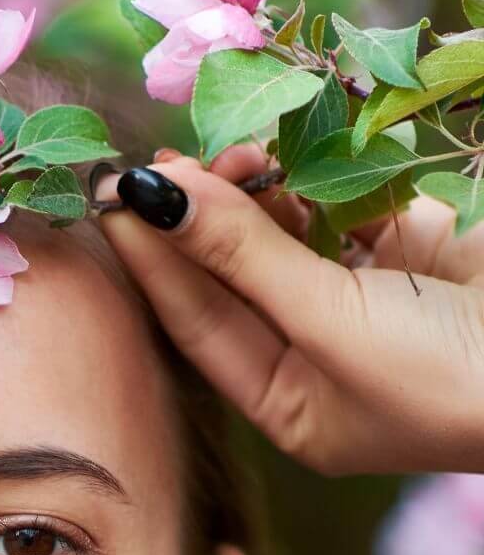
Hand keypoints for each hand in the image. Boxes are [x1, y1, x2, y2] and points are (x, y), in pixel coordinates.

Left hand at [96, 143, 483, 476]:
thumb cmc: (443, 376)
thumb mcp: (332, 324)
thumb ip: (245, 257)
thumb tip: (157, 198)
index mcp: (289, 404)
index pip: (196, 326)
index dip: (153, 263)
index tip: (111, 199)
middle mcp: (316, 354)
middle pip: (230, 277)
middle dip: (195, 219)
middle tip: (160, 161)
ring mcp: (363, 297)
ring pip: (281, 232)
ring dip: (252, 190)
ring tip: (236, 152)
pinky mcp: (409, 245)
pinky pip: (341, 202)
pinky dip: (312, 174)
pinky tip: (284, 150)